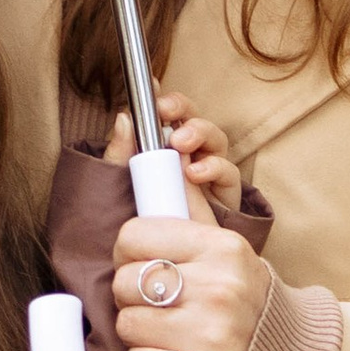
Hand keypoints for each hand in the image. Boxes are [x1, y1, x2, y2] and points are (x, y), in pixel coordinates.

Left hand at [105, 93, 242, 217]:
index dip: (167, 101)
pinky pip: (229, 173)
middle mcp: (192, 154)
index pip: (172, 114)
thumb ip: (121, 153)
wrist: (162, 258)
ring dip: (200, 133)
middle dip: (183, 110)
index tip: (154, 92)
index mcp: (167, 147)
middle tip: (166, 112)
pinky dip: (214, 167)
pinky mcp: (225, 195)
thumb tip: (122, 117)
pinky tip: (195, 173)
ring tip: (180, 144)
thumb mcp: (123, 184)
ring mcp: (211, 173)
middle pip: (195, 119)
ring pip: (216, 139)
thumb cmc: (143, 217)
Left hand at [111, 165, 269, 350]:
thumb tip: (165, 152)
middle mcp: (220, 288)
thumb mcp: (224, 247)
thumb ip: (190, 205)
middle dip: (133, 296)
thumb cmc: (242, 299)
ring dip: (140, 333)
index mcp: (222, 248)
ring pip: (127, 324)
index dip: (128, 253)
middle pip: (123, 282)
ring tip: (170, 332)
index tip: (144, 264)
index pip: (132, 236)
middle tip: (160, 305)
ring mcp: (214, 336)